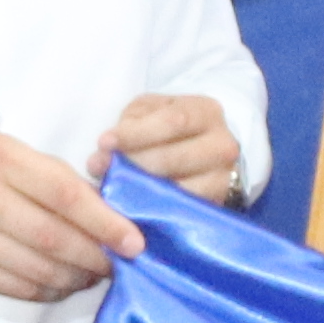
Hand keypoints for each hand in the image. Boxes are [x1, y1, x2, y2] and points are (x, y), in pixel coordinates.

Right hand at [0, 132, 139, 299]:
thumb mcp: (13, 157)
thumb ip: (59, 179)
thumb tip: (114, 217)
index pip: (63, 193)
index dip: (104, 222)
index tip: (134, 241)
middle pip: (52, 237)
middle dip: (94, 256)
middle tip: (117, 262)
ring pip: (38, 269)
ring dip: (76, 277)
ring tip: (94, 273)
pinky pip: (20, 289)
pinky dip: (52, 290)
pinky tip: (65, 283)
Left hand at [100, 90, 248, 203]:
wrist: (206, 150)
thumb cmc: (171, 127)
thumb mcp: (152, 111)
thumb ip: (129, 125)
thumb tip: (101, 158)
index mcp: (207, 112)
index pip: (173, 121)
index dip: (136, 133)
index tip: (104, 142)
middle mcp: (223, 146)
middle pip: (174, 158)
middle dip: (133, 164)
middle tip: (102, 168)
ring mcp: (222, 179)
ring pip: (178, 188)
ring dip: (139, 189)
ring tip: (113, 186)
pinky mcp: (215, 206)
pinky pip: (181, 211)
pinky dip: (153, 208)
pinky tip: (133, 203)